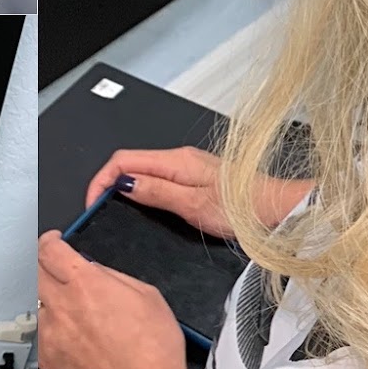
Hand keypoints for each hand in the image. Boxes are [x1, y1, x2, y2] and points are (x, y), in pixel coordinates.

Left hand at [39, 231, 199, 368]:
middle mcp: (62, 305)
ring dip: (44, 297)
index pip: (50, 250)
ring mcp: (50, 334)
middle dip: (41, 262)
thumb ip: (114, 278)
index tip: (54, 242)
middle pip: (33, 271)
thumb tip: (95, 271)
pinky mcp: (48, 360)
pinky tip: (65, 331)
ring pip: (33, 303)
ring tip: (63, 304)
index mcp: (86, 283)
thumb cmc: (154, 352)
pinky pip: (37, 334)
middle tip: (53, 265)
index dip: (50, 240)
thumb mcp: (149, 295)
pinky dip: (46, 327)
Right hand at [83, 146, 311, 238]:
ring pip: (144, 171)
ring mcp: (188, 167)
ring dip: (125, 188)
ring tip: (116, 210)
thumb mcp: (192, 205)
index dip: (101, 180)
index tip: (92, 203)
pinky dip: (144, 191)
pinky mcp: (195, 179)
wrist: (275, 210)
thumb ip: (156, 192)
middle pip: (130, 163)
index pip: (122, 160)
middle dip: (108, 184)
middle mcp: (180, 158)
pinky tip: (145, 206)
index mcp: (175, 160)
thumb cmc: (242, 209)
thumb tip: (123, 183)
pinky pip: (159, 179)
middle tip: (99, 210)